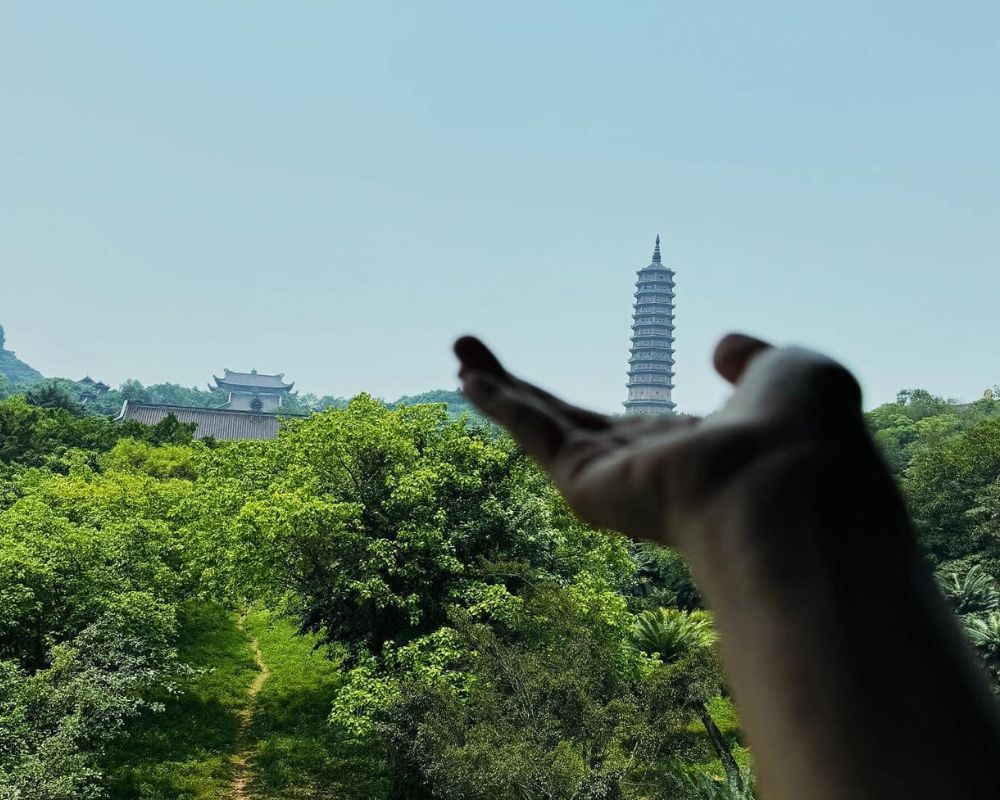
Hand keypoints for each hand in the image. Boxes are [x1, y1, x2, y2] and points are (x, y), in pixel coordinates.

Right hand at [454, 334, 863, 548]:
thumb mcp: (788, 373)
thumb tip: (725, 347)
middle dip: (528, 393)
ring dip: (500, 387)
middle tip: (483, 363)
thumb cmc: (802, 434)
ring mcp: (613, 481)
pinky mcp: (585, 485)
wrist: (790, 484)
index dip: (607, 413)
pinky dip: (500, 400)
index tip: (576, 404)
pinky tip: (469, 375)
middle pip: (570, 423)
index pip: (634, 429)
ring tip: (461, 354)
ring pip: (542, 424)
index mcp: (693, 450)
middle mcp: (645, 470)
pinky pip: (534, 432)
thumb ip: (755, 360)